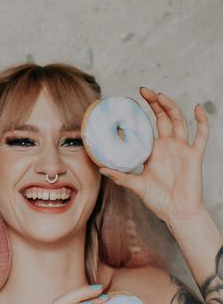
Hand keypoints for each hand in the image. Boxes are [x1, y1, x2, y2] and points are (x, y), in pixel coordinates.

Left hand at [101, 88, 208, 222]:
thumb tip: (100, 168)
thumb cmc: (158, 199)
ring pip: (179, 121)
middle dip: (154, 103)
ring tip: (159, 95)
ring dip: (170, 106)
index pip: (147, 126)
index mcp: (153, 150)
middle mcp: (168, 145)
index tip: (129, 101)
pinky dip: (201, 120)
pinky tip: (196, 107)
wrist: (178, 212)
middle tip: (143, 90)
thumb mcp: (135, 185)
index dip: (140, 113)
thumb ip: (120, 176)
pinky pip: (201, 135)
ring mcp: (182, 148)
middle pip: (163, 117)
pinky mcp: (195, 155)